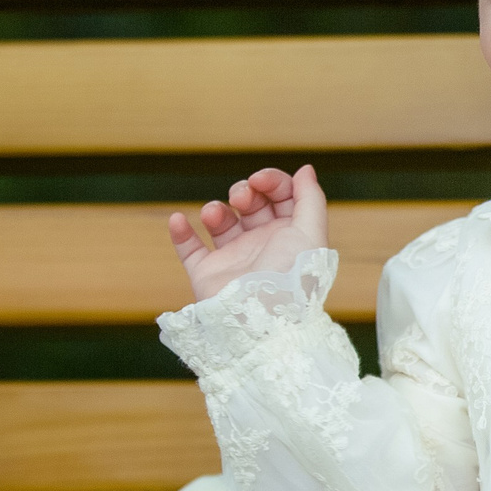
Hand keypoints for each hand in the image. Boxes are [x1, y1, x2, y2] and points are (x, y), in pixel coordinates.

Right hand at [167, 165, 329, 304]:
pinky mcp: (208, 274)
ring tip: (214, 214)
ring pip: (221, 221)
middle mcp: (263, 245)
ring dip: (215, 209)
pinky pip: (189, 248)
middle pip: (251, 204)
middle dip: (245, 191)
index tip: (260, 181)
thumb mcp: (310, 233)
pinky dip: (181, 232)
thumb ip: (310, 199)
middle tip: (242, 198)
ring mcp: (234, 259)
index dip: (271, 181)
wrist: (260, 320)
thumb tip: (305, 170)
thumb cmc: (290, 278)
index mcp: (289, 235)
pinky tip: (180, 219)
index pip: (281, 196)